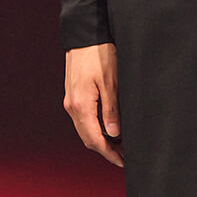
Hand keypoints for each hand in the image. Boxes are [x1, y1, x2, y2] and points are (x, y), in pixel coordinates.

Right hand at [63, 42, 122, 167]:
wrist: (85, 35)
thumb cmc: (99, 54)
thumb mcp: (111, 82)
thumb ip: (112, 110)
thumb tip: (114, 134)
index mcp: (81, 106)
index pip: (95, 140)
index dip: (109, 154)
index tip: (123, 161)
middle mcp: (72, 106)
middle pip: (88, 138)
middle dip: (106, 150)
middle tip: (125, 156)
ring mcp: (71, 101)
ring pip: (85, 129)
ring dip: (101, 140)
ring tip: (120, 144)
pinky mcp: (74, 95)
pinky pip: (83, 119)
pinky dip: (96, 128)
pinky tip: (109, 127)